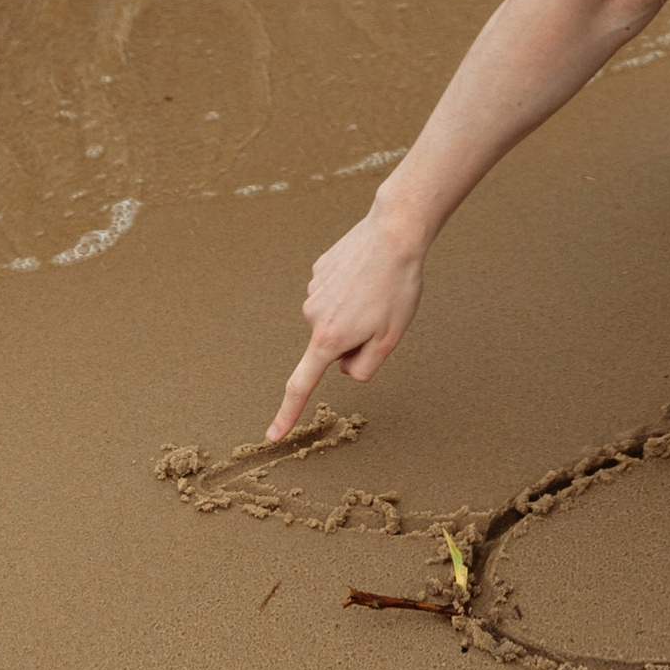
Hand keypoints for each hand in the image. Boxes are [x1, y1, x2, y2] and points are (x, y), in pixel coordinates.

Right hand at [267, 206, 425, 442]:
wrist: (393, 233)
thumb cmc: (397, 288)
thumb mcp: (390, 339)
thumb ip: (364, 367)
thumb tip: (345, 368)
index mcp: (328, 339)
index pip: (301, 385)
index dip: (287, 414)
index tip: (273, 436)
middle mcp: (311, 317)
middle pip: (332, 346)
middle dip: (354, 339)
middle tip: (381, 313)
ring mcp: (312, 291)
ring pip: (335, 318)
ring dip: (354, 311)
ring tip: (376, 288)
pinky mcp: (318, 270)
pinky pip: (336, 293)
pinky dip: (350, 289)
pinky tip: (366, 272)